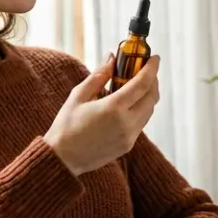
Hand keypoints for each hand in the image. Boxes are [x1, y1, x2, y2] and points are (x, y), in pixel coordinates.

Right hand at [44, 54, 160, 174]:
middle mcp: (126, 123)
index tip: (155, 58)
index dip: (152, 68)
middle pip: (151, 97)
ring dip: (148, 95)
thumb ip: (99, 75)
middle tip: (145, 70)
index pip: (142, 83)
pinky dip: (141, 109)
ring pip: (149, 110)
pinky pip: (141, 123)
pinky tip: (129, 103)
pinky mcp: (128, 145)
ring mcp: (129, 136)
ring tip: (137, 84)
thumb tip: (112, 58)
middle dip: (153, 80)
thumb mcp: (79, 96)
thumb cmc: (66, 126)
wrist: (63, 159)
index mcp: (113, 108)